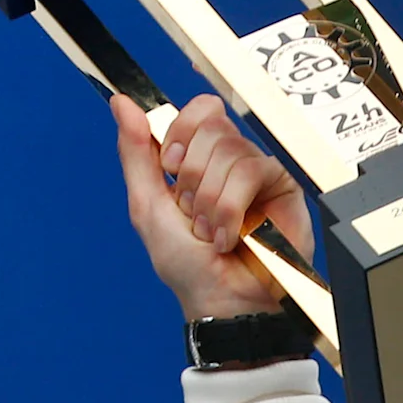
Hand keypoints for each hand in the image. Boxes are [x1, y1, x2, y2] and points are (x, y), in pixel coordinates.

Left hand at [115, 93, 315, 322]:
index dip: (180, 133)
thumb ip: (135, 152)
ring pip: (229, 150)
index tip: (169, 169)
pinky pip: (252, 170)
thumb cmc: (185, 263)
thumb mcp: (146, 205)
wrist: (221, 299)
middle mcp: (229, 159)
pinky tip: (230, 236)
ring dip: (209, 201)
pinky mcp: (282, 185)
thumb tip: (121, 102)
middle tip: (192, 213)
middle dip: (190, 178)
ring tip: (210, 232)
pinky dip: (230, 208)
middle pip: (211, 126)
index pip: (197, 111)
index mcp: (197, 157)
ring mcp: (256, 170)